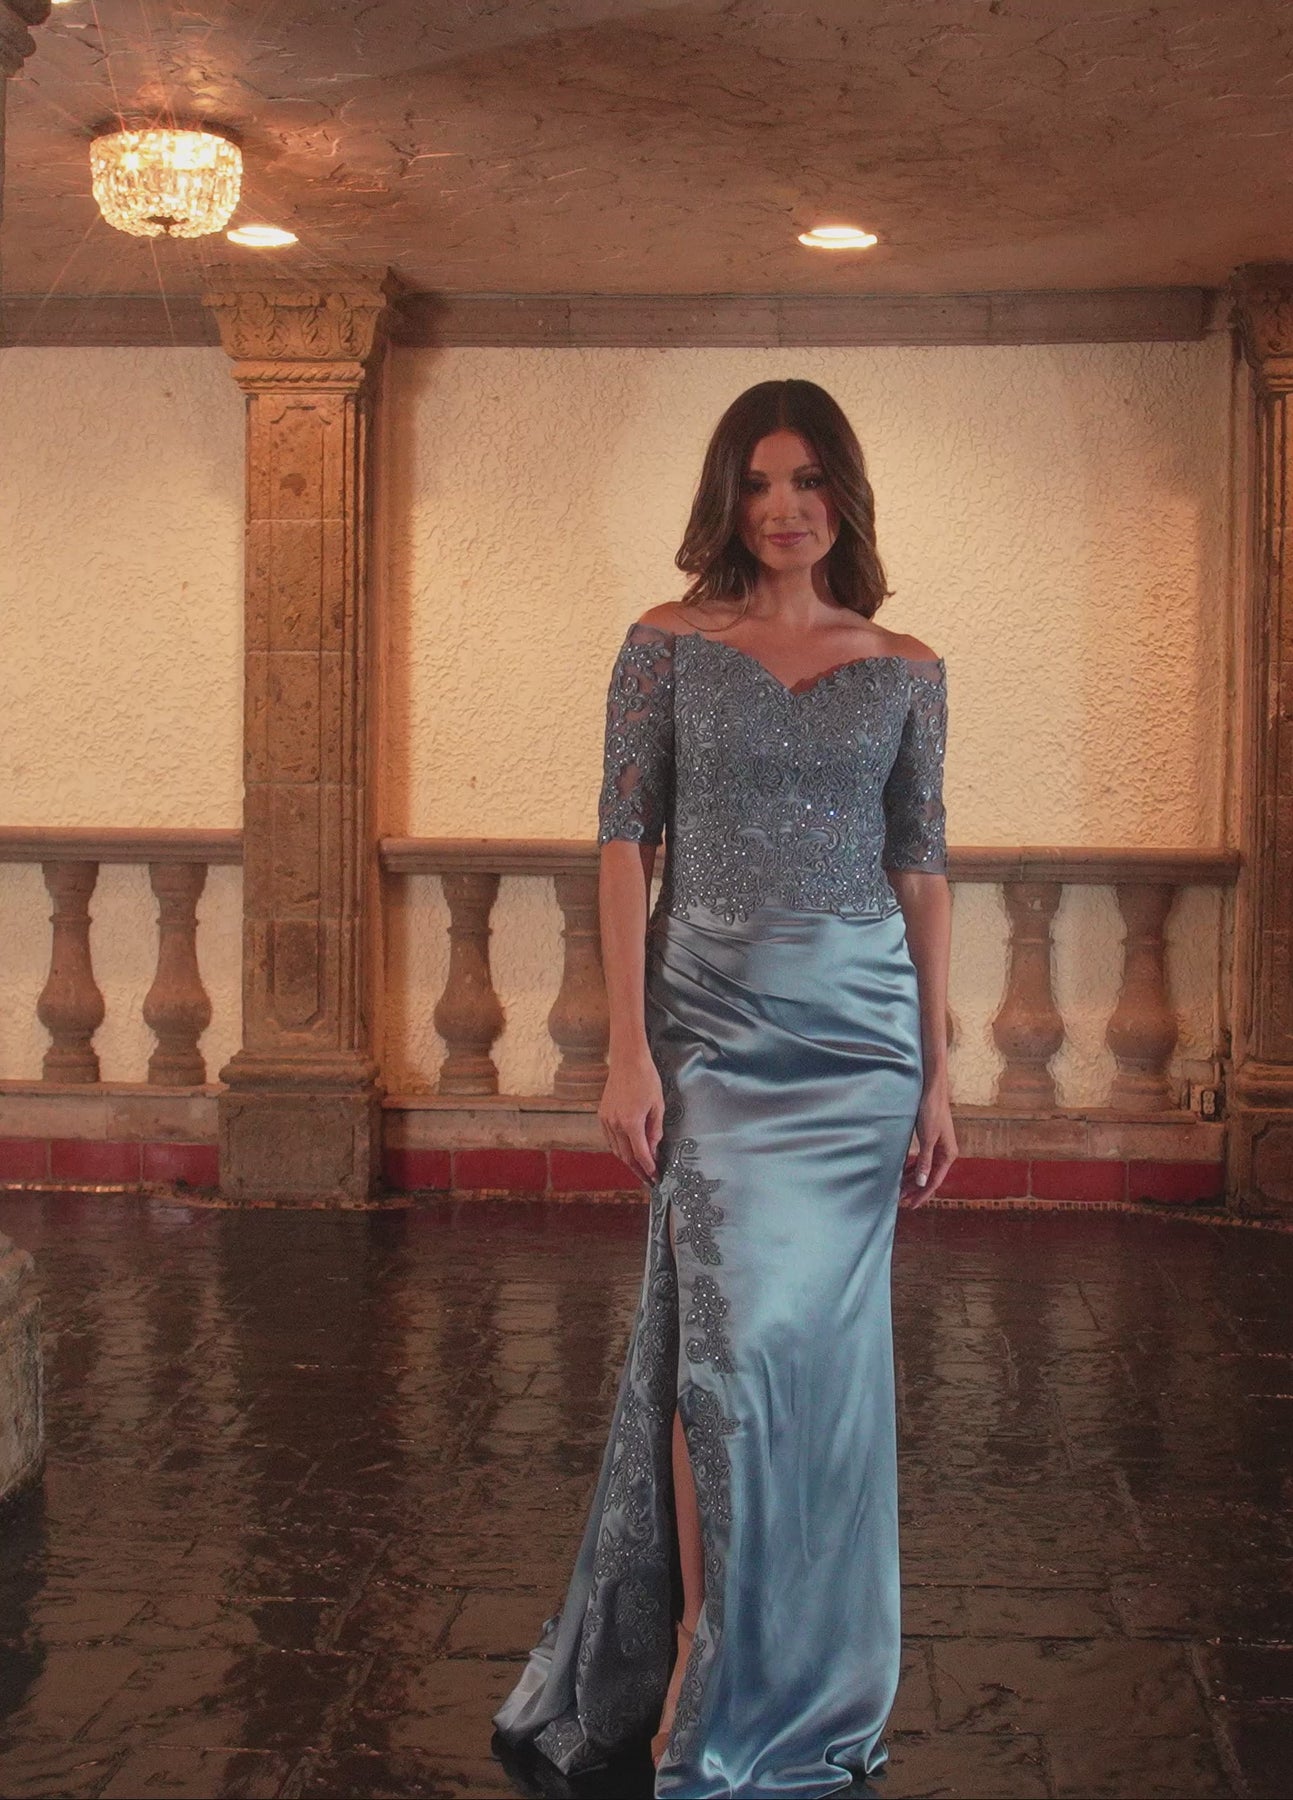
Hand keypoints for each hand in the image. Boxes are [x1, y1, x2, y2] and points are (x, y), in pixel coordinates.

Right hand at [598, 1048, 665, 1184]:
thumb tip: (654, 1151)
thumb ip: (655, 1131)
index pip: (641, 1154)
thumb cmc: (646, 1080)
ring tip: (639, 1169)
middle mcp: (615, 1124)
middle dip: (638, 1170)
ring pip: (616, 1150)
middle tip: (649, 1179)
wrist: (627, 1061)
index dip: (649, 1168)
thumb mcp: (658, 1106)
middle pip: (626, 1156)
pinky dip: (619, 1148)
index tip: (656, 1177)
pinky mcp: (602, 1115)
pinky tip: (627, 1151)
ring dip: (628, 1161)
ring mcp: (606, 1120)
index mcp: (631, 1123)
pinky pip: (610, 1139)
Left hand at [899, 1076, 956, 1208]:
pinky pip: (922, 1160)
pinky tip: (903, 1174)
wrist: (932, 1091)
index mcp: (948, 1155)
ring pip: (924, 1169)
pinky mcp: (930, 1141)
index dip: (922, 1195)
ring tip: (899, 1190)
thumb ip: (925, 1161)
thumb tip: (922, 1182)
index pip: (934, 1181)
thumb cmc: (932, 1112)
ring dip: (912, 1180)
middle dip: (915, 1189)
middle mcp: (945, 1153)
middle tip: (900, 1200)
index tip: (911, 1205)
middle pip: (928, 1177)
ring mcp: (937, 1147)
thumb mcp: (927, 1138)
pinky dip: (912, 1168)